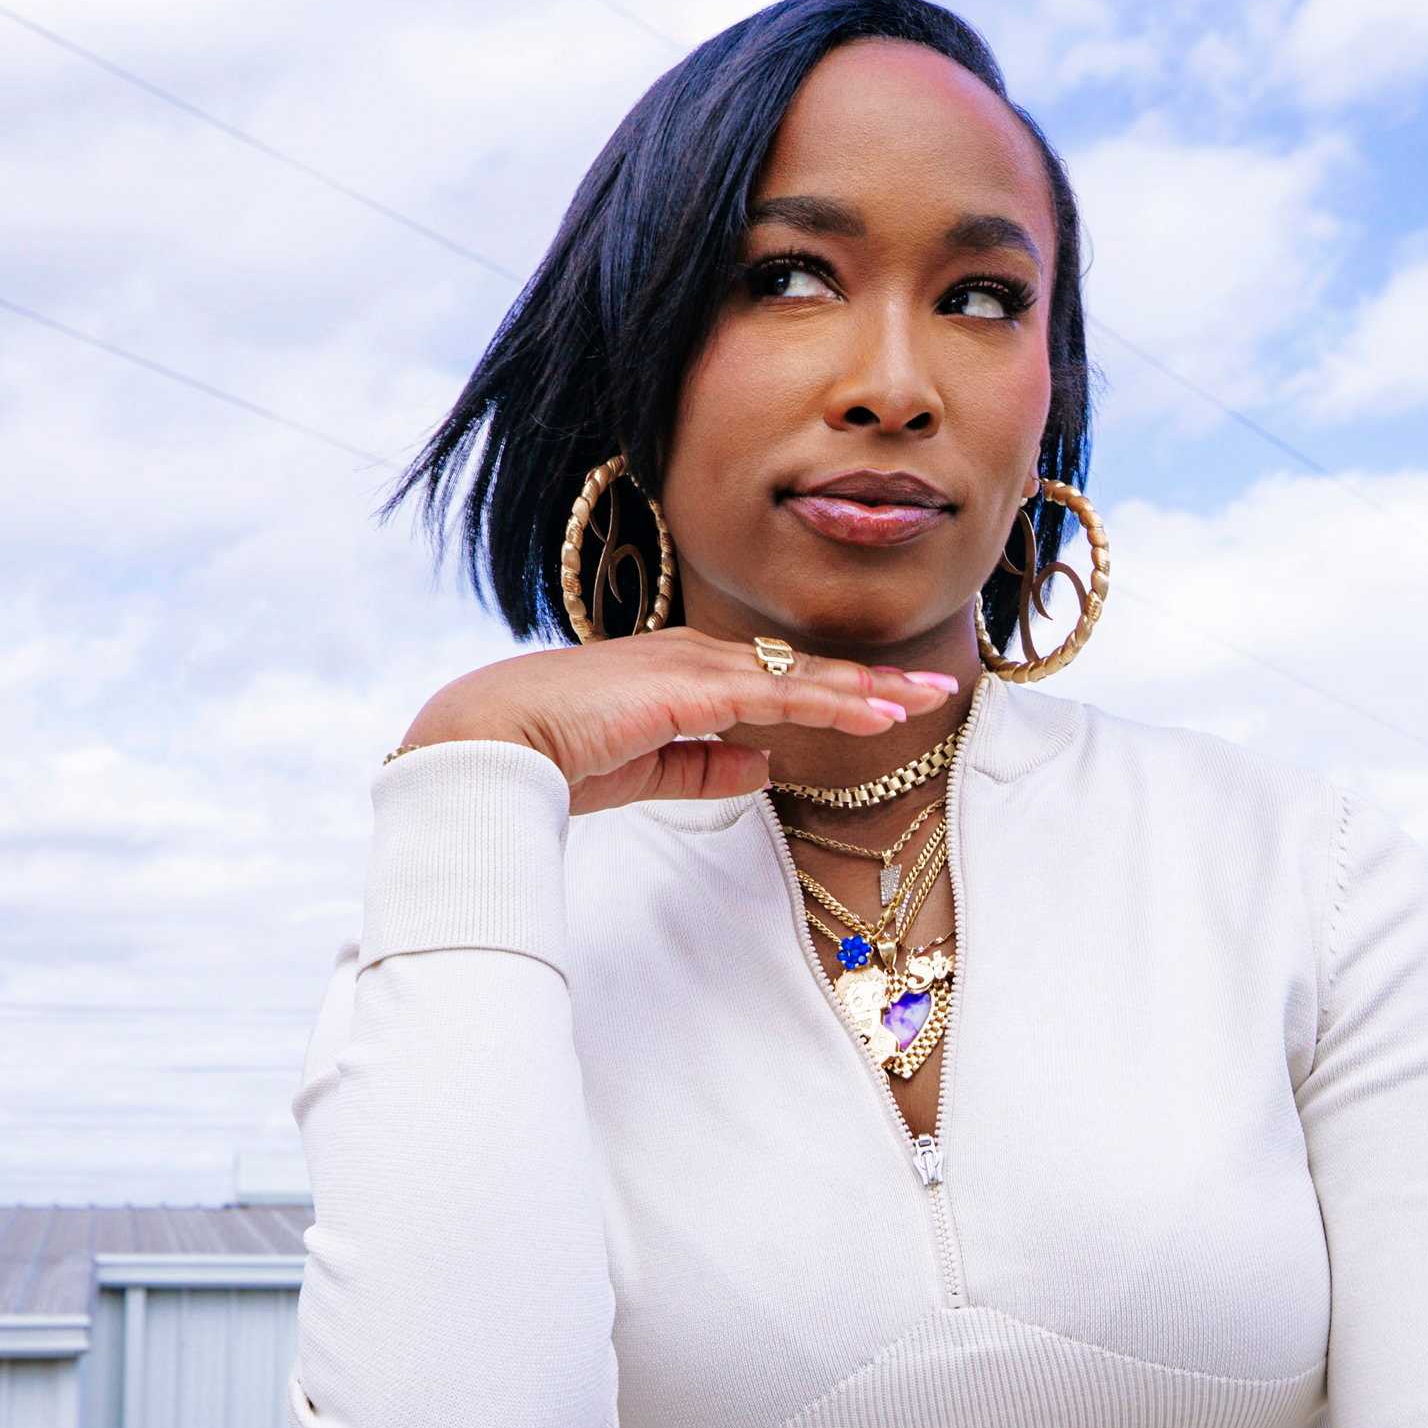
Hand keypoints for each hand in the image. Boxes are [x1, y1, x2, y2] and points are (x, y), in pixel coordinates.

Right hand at [396, 633, 958, 816]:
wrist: (495, 743)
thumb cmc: (555, 757)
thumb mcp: (645, 769)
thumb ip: (704, 768)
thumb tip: (765, 768)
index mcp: (681, 672)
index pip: (774, 678)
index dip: (832, 689)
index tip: (884, 702)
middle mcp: (695, 657)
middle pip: (801, 668)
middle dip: (870, 681)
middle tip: (932, 689)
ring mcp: (695, 665)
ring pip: (801, 676)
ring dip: (867, 689)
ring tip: (926, 699)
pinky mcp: (692, 685)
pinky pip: (779, 694)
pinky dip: (833, 701)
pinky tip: (877, 713)